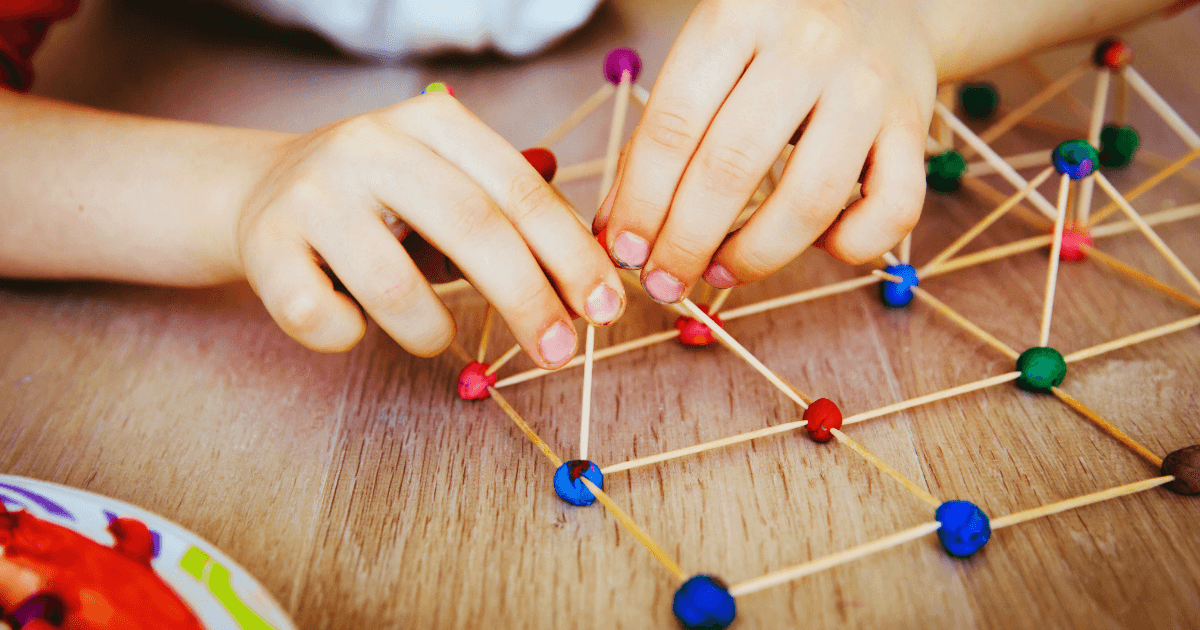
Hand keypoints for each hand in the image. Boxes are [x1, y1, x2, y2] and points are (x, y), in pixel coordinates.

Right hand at [236, 92, 624, 366]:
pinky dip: (350, 336)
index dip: (570, 254)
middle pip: (471, 228)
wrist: (261, 190)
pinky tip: (354, 321)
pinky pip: (323, 318)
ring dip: (432, 331)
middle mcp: (370, 145)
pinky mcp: (264, 245)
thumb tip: (597, 261)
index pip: (518, 190)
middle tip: (559, 353)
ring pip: (395, 287)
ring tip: (437, 338)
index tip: (605, 307)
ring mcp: (311, 193)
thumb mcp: (450, 182)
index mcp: (432, 123)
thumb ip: (517, 212)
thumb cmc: (382, 201)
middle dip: (529, 300)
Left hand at [594, 0, 936, 300]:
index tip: (625, 253)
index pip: (674, 124)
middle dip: (685, 242)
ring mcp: (869, 83)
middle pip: (732, 167)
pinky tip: (819, 242)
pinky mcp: (915, 122)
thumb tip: (615, 231)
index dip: (642, 202)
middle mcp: (809, 44)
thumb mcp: (709, 61)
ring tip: (720, 273)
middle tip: (663, 283)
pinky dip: (851, 245)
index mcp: (739, 13)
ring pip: (810, 199)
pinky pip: (892, 210)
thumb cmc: (772, 42)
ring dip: (755, 257)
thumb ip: (661, 138)